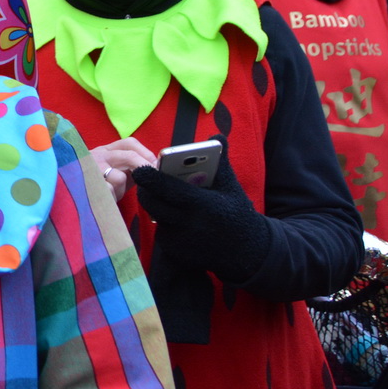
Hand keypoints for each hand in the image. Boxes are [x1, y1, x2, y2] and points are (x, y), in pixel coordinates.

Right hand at [90, 137, 157, 201]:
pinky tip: (103, 197)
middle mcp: (98, 155)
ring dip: (121, 189)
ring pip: (119, 177)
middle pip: (129, 156)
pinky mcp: (88, 183)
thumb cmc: (98, 184)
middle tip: (152, 179)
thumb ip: (131, 168)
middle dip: (144, 168)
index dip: (146, 153)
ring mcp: (91, 168)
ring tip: (112, 193)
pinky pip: (110, 191)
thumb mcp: (114, 172)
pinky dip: (111, 197)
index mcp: (106, 150)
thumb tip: (155, 168)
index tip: (156, 165)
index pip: (129, 143)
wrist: (70, 195)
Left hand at [131, 148, 271, 285]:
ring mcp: (181, 241)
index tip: (139, 168)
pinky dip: (165, 224)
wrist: (247, 253)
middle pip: (153, 203)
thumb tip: (217, 135)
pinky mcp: (176, 253)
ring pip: (156, 217)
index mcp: (202, 204)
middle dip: (147, 191)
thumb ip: (220, 162)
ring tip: (166, 199)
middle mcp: (189, 224)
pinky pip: (161, 233)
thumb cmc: (237, 214)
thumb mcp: (230, 187)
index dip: (150, 178)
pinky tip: (178, 220)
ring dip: (157, 207)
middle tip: (148, 182)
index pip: (167, 189)